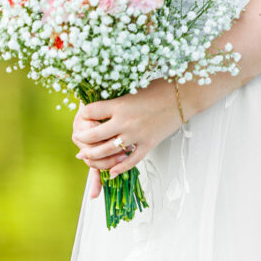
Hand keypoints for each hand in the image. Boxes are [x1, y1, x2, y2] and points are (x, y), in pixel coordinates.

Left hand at [72, 78, 181, 197]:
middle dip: (82, 139)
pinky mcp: (148, 144)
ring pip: (108, 152)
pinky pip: (131, 161)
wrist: (183, 96)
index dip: (82, 115)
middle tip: (77, 139)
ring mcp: (136, 135)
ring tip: (86, 156)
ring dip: (93, 156)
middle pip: (94, 136)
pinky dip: (120, 168)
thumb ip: (117, 99)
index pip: (90, 112)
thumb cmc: (160, 88)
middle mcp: (124, 122)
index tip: (82, 116)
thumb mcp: (133, 88)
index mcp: (119, 104)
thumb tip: (101, 105)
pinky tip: (112, 172)